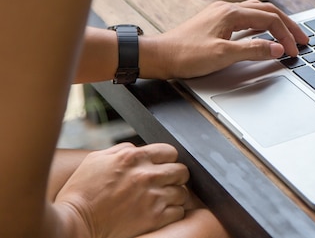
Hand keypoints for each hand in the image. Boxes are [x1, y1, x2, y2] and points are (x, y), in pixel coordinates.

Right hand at [53, 143, 188, 237]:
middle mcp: (147, 175)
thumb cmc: (80, 192)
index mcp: (134, 158)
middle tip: (167, 183)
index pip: (169, 151)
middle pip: (181, 171)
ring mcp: (152, 197)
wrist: (75, 223)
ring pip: (183, 192)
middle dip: (176, 176)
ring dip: (175, 195)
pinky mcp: (154, 218)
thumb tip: (136, 149)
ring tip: (164, 199)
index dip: (168, 159)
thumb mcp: (96, 159)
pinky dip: (173, 212)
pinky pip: (179, 211)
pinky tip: (162, 212)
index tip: (163, 166)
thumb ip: (121, 150)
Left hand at [144, 0, 308, 78]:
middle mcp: (227, 8)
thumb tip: (277, 48)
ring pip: (257, 12)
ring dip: (276, 22)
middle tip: (302, 39)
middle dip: (287, 25)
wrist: (159, 56)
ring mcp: (221, 14)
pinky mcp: (217, 22)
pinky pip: (246, 17)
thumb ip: (253, 50)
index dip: (285, 35)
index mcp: (230, 13)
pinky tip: (264, 32)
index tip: (294, 50)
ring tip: (289, 34)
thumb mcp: (223, 55)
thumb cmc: (186, 55)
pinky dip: (262, 24)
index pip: (269, 19)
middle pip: (267, 11)